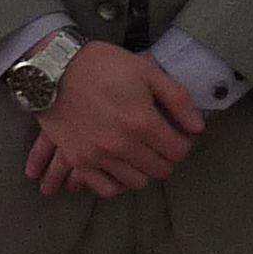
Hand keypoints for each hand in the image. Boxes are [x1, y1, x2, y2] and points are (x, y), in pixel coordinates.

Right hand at [24, 41, 202, 198]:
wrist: (55, 68)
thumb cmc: (103, 65)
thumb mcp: (146, 71)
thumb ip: (177, 99)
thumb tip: (197, 128)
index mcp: (143, 121)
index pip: (178, 151)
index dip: (183, 143)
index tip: (177, 134)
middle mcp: (123, 144)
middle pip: (160, 169)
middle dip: (166, 157)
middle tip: (160, 143)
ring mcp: (99, 156)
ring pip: (137, 182)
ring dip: (144, 170)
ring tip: (141, 154)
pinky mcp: (79, 160)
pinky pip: (106, 188)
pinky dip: (117, 183)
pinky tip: (120, 169)